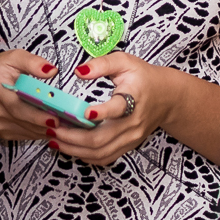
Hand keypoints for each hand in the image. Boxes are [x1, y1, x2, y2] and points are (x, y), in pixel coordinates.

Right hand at [0, 48, 61, 142]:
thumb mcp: (14, 57)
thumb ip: (32, 62)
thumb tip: (50, 70)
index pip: (17, 106)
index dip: (36, 115)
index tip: (54, 119)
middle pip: (23, 121)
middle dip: (46, 125)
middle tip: (66, 126)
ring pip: (25, 131)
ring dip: (44, 131)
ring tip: (64, 128)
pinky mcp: (1, 130)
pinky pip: (23, 135)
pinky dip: (38, 132)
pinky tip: (50, 127)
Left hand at [49, 52, 172, 166]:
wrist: (166, 97)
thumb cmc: (143, 78)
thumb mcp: (125, 62)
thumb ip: (102, 64)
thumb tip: (79, 71)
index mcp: (133, 99)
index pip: (118, 109)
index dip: (102, 113)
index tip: (86, 113)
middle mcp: (132, 124)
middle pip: (101, 139)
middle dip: (73, 137)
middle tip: (52, 129)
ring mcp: (130, 138)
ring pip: (100, 153)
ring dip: (74, 149)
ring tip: (54, 140)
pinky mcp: (127, 146)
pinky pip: (104, 158)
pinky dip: (85, 156)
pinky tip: (69, 148)